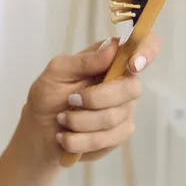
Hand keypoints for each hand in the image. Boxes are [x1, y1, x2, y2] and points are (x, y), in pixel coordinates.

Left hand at [24, 33, 160, 162]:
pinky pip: (108, 138)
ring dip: (80, 121)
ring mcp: (124, 109)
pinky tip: (66, 136)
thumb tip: (112, 46)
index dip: (146, 52)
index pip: (145, 46)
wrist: (39, 131)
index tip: (133, 64)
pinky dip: (79, 139)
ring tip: (62, 119)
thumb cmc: (49, 95)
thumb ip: (83, 60)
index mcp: (111, 59)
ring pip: (115, 117)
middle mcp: (123, 82)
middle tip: (70, 100)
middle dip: (95, 99)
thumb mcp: (57, 72)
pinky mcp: (119, 133)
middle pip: (132, 88)